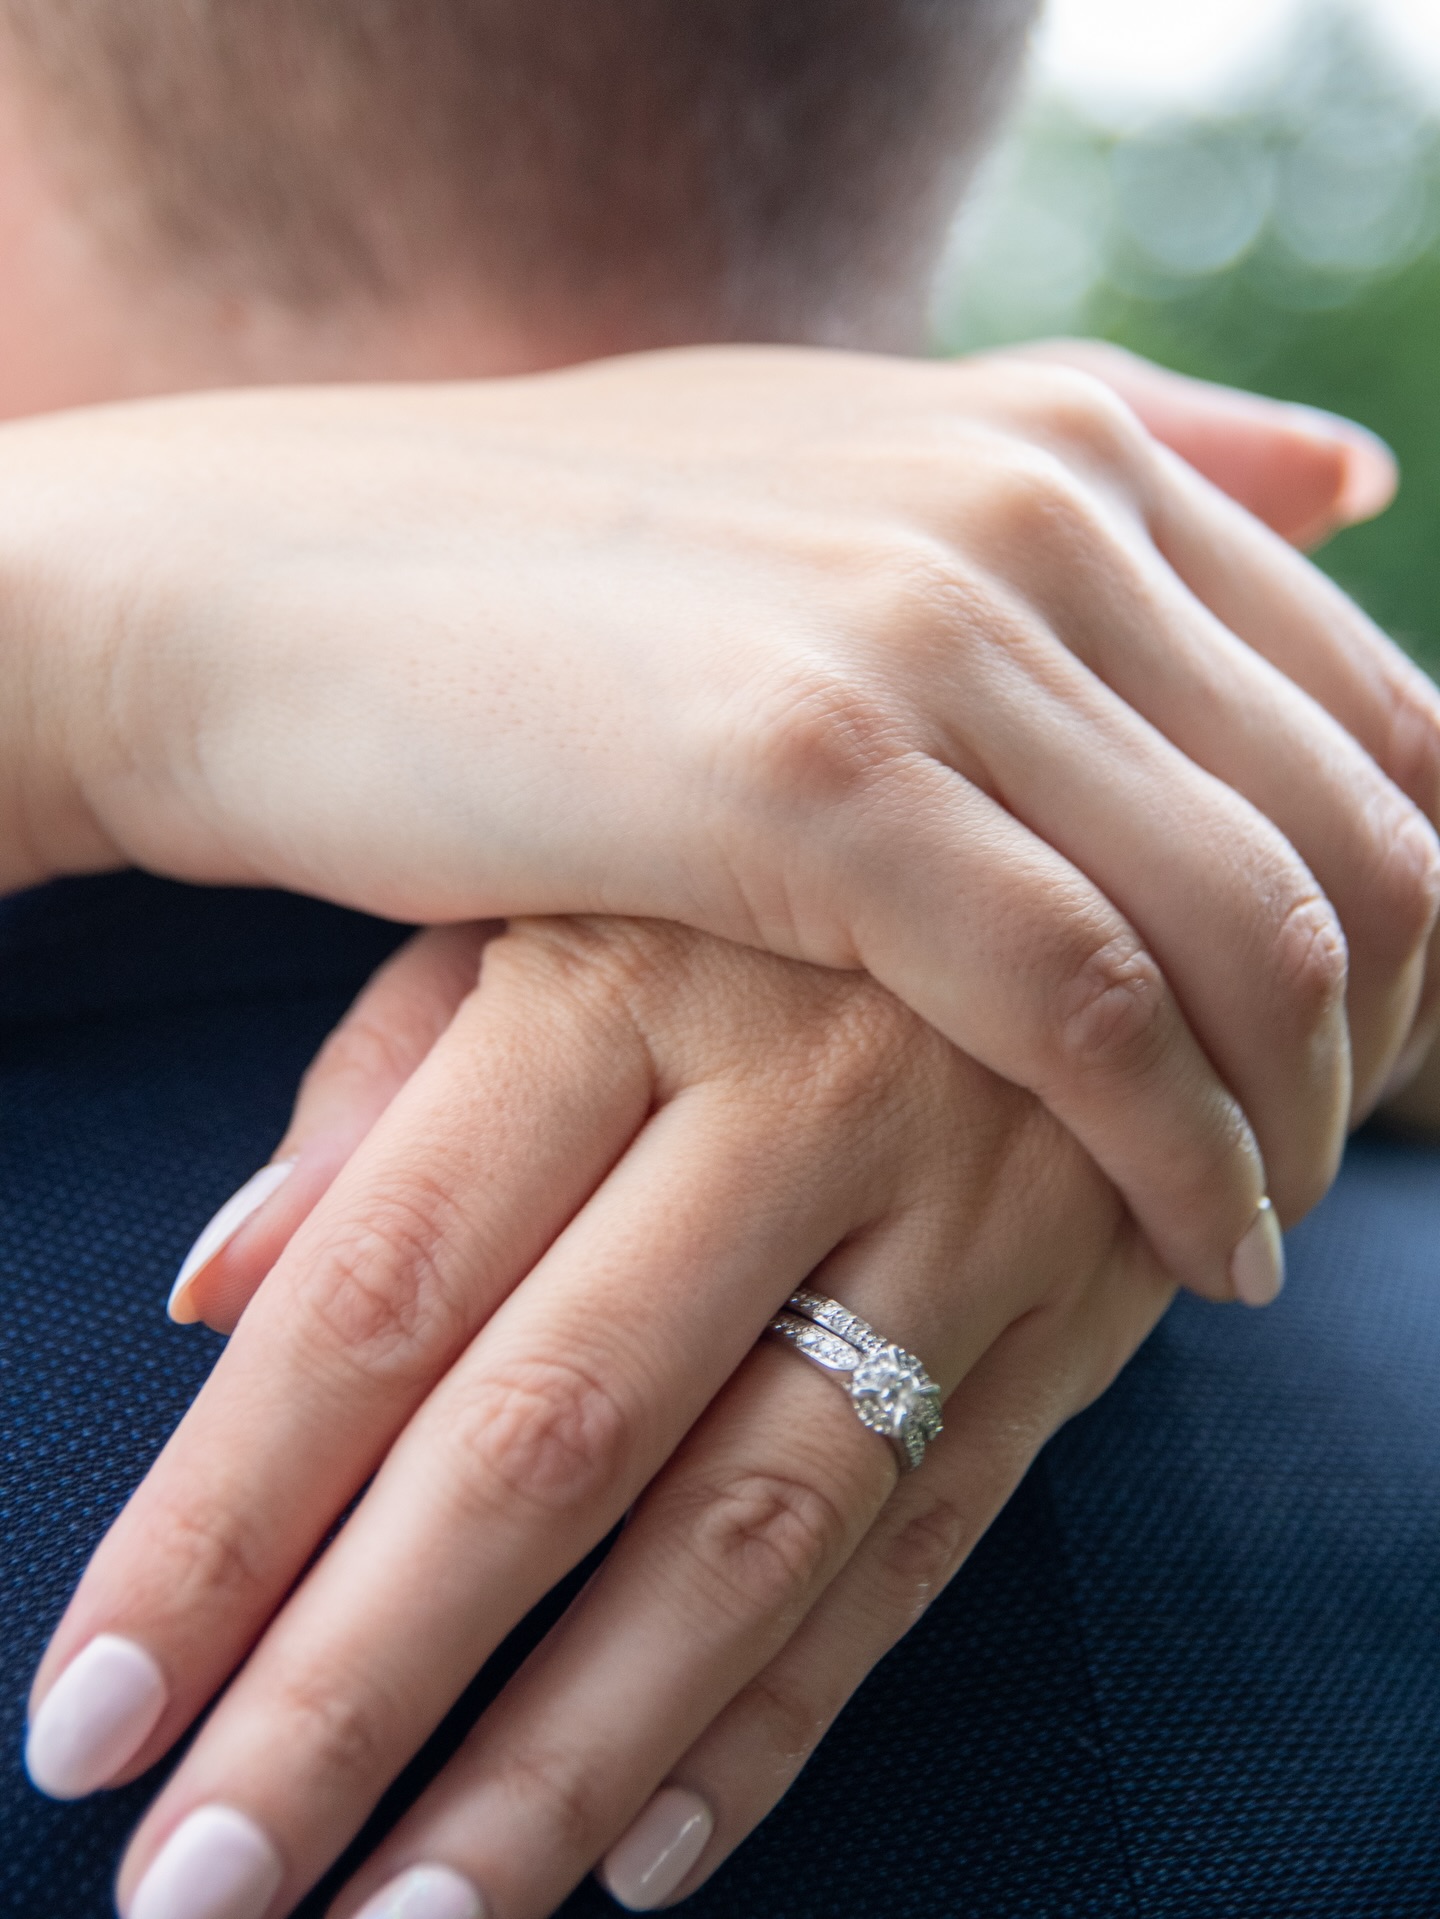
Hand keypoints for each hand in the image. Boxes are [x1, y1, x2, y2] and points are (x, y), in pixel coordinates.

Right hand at [2, 345, 1436, 1297]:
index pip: (1376, 707)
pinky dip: (1170, 1150)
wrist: (265, 591)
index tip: (1378, 1047)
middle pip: (1358, 828)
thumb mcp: (845, 469)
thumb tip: (1362, 473)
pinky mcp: (805, 776)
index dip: (1422, 903)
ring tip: (1258, 1228)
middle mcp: (1030, 513)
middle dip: (1389, 1037)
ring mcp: (923, 635)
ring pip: (1249, 930)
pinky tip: (1183, 1245)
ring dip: (1297, 1119)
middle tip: (1327, 1166)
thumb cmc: (550, 574)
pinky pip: (1084, 1005)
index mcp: (1060, 443)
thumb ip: (1104, 459)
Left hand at [26, 918, 1171, 1918]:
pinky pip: (926, 1542)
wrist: (1082, 856)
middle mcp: (795, 1089)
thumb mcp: (553, 911)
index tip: (91, 1711)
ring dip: (563, 1753)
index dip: (225, 1512)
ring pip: (746, 1526)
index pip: (385, 1283)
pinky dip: (782, 1713)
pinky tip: (643, 1853)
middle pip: (549, 1431)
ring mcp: (960, 1203)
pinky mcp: (1074, 1306)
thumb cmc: (744, 897)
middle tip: (203, 1891)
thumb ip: (382, 1084)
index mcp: (615, 976)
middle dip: (360, 1682)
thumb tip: (211, 1293)